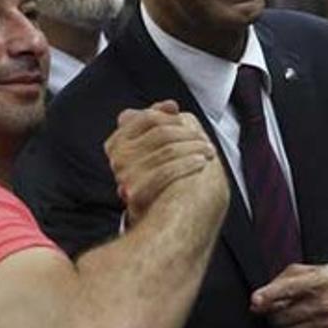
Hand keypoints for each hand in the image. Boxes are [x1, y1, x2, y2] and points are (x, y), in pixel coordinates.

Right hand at [104, 100, 216, 223]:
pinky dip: (187, 164)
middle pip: (161, 133)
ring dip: (194, 148)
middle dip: (188, 134)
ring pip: (168, 150)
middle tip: (205, 140)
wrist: (159, 221)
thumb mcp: (153, 149)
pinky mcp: (135, 193)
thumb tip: (170, 106)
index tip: (184, 117)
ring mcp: (125, 176)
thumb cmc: (159, 178)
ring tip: (209, 151)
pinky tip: (201, 163)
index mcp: (118, 143)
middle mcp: (118, 158)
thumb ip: (158, 123)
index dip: (169, 116)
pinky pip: (166, 172)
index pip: (147, 118)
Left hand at [250, 264, 327, 327]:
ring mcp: (327, 324)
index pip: (288, 289)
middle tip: (278, 310)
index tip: (256, 301)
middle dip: (273, 314)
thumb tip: (257, 302)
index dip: (269, 295)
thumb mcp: (308, 270)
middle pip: (282, 316)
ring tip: (290, 319)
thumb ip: (280, 282)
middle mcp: (323, 303)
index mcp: (317, 281)